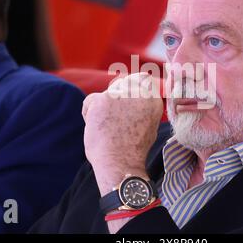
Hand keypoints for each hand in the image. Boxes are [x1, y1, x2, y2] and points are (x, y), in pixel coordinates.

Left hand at [82, 73, 163, 196]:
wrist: (121, 163)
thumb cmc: (133, 149)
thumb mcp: (148, 125)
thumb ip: (142, 107)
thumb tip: (136, 89)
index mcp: (153, 100)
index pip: (142, 79)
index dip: (130, 90)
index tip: (126, 107)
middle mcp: (139, 92)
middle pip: (121, 84)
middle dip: (114, 99)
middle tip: (114, 121)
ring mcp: (120, 94)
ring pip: (104, 95)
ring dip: (103, 109)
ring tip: (108, 129)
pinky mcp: (102, 99)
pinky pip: (90, 102)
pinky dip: (89, 115)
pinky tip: (97, 129)